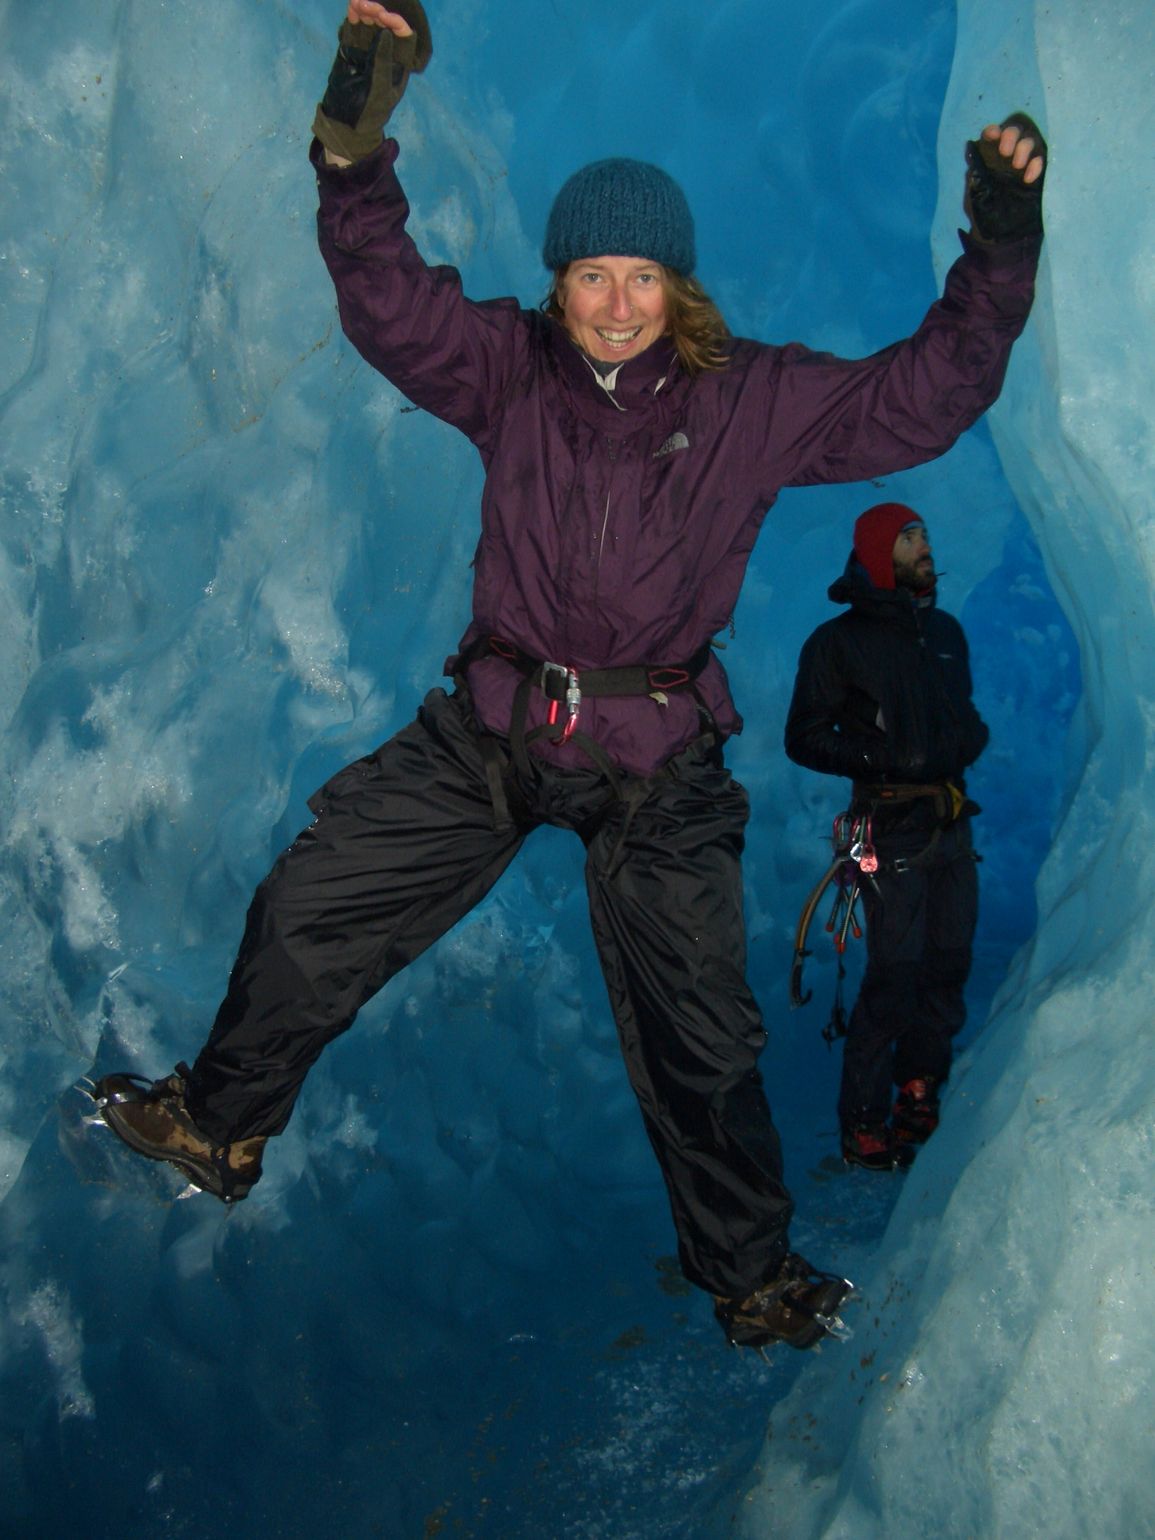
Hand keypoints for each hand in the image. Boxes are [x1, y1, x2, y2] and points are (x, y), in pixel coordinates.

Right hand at [315, 0, 431, 162]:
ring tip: (357, 3)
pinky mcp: (352, 50)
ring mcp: (367, 50)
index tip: (384, 17)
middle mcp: (385, 53)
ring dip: (365, 11)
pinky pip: (355, 29)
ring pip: (369, 24)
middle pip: (385, 25)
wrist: (346, 122)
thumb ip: (381, 60)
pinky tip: (352, 8)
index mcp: (398, 64)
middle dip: (378, 12)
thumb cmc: (369, 111)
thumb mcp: (379, 87)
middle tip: (366, 5)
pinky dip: (353, 17)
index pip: (403, 37)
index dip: (396, 23)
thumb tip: (385, 32)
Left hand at [964, 111, 1046, 241]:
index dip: (992, 131)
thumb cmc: (982, 212)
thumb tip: (972, 154)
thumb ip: (974, 175)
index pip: (993, 135)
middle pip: (1015, 131)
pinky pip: (1043, 160)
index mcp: (990, 156)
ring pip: (1030, 141)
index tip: (991, 136)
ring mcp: (1025, 162)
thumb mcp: (973, 194)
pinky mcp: (1038, 173)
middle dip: (1011, 136)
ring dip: (1024, 148)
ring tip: (1017, 165)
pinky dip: (1038, 164)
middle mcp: (1009, 154)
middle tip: (1005, 152)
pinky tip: (1029, 178)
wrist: (996, 235)